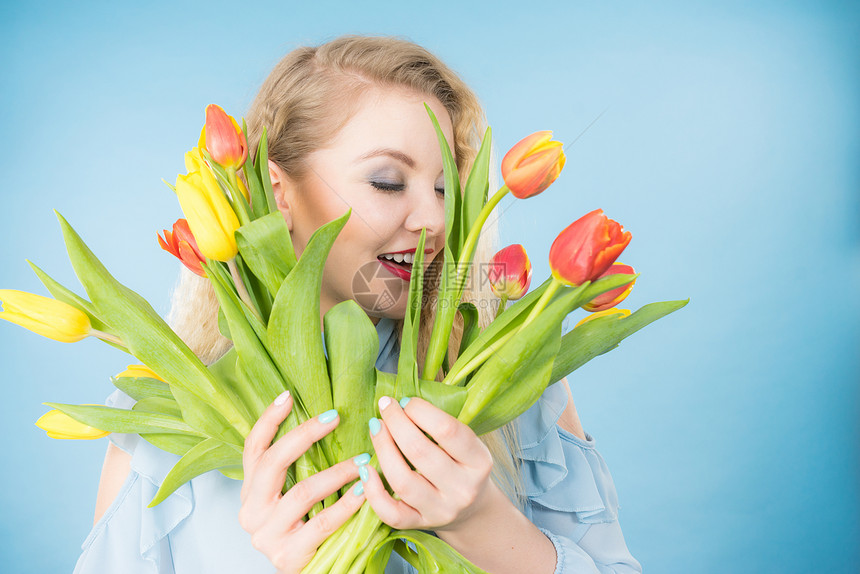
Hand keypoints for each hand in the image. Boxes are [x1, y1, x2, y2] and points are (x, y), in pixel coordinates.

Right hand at [238, 391, 365, 573]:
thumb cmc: (307, 531)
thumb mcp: (295, 497)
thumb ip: (298, 468)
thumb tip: (324, 419)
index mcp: (250, 493)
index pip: (252, 449)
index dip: (268, 421)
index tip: (289, 396)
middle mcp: (250, 512)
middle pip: (273, 462)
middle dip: (305, 434)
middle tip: (335, 417)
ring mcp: (267, 536)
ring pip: (303, 491)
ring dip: (338, 470)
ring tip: (364, 459)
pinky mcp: (287, 556)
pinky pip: (323, 521)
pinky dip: (347, 503)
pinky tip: (364, 490)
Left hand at [360, 396, 495, 530]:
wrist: (472, 512)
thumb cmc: (463, 466)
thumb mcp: (467, 445)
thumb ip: (442, 424)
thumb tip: (401, 401)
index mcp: (479, 462)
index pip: (447, 430)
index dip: (421, 410)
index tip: (405, 401)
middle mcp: (462, 489)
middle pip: (420, 452)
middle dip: (396, 423)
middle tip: (385, 407)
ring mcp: (440, 510)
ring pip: (403, 481)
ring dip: (383, 449)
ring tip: (375, 427)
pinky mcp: (419, 525)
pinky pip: (391, 513)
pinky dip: (373, 491)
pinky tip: (365, 468)